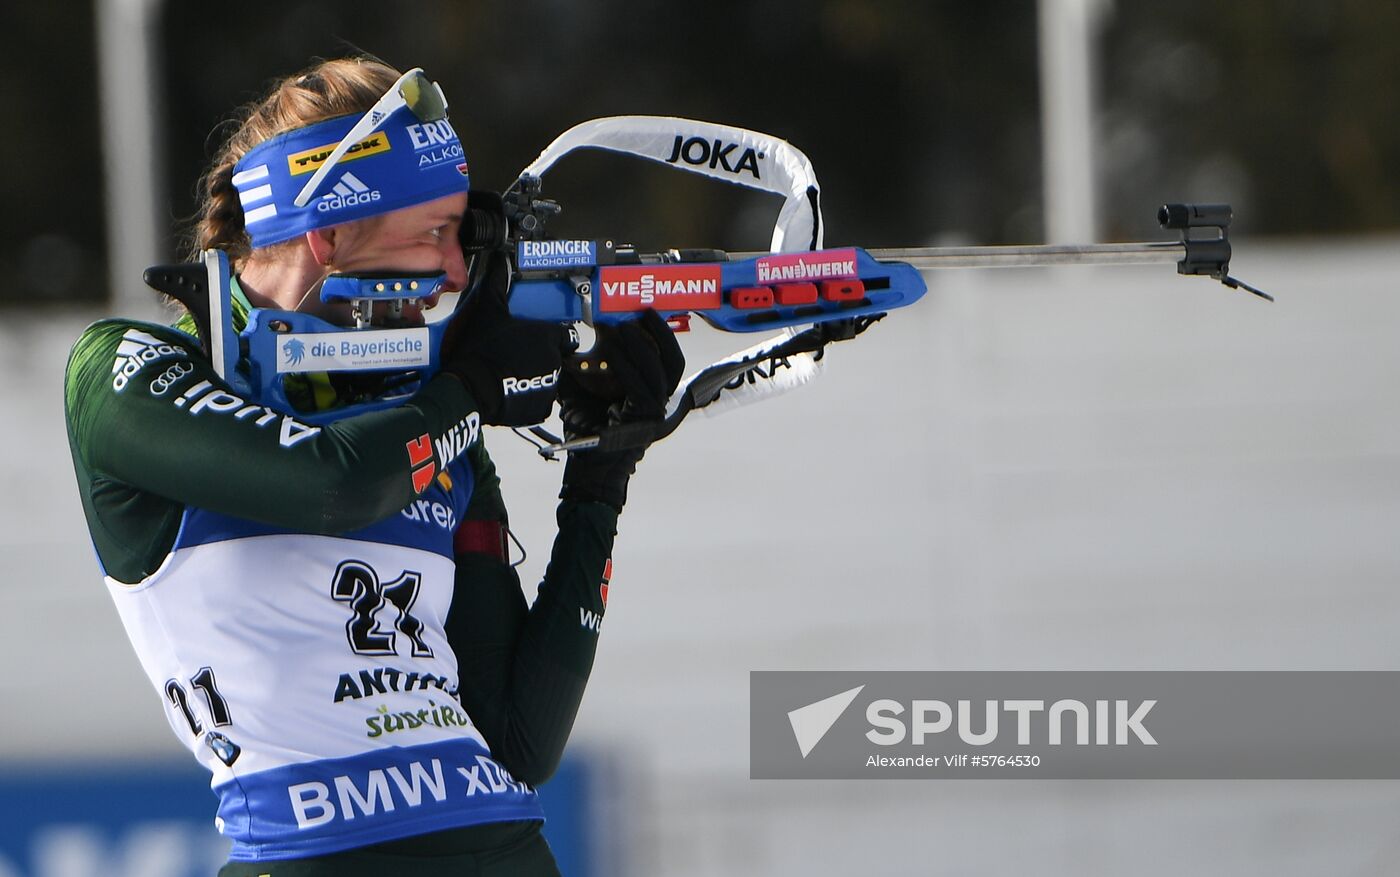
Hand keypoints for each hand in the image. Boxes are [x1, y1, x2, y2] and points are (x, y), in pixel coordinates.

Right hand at [440, 250, 567, 425]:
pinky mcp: (540, 409)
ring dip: (533, 378)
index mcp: (547, 337)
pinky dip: (527, 398)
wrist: (470, 388)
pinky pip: (538, 401)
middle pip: (553, 358)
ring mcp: (549, 386)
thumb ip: (498, 285)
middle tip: (513, 357)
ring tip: (508, 374)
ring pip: (547, 380)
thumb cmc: (481, 349)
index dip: (552, 336)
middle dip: (537, 357)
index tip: (539, 339)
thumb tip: (500, 262)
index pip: (565, 335)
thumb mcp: (488, 312)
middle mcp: (554, 362)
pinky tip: (510, 390)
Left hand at [559, 310, 684, 510]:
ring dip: (642, 345)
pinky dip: (626, 365)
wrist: (584, 468)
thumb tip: (570, 339)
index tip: (643, 312)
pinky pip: (640, 387)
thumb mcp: (582, 389)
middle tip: (642, 312)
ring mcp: (655, 414)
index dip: (659, 334)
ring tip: (624, 327)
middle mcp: (659, 403)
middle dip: (660, 334)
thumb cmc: (585, 430)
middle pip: (673, 362)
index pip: (666, 359)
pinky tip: (611, 350)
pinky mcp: (645, 421)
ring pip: (659, 372)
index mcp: (650, 394)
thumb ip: (583, 366)